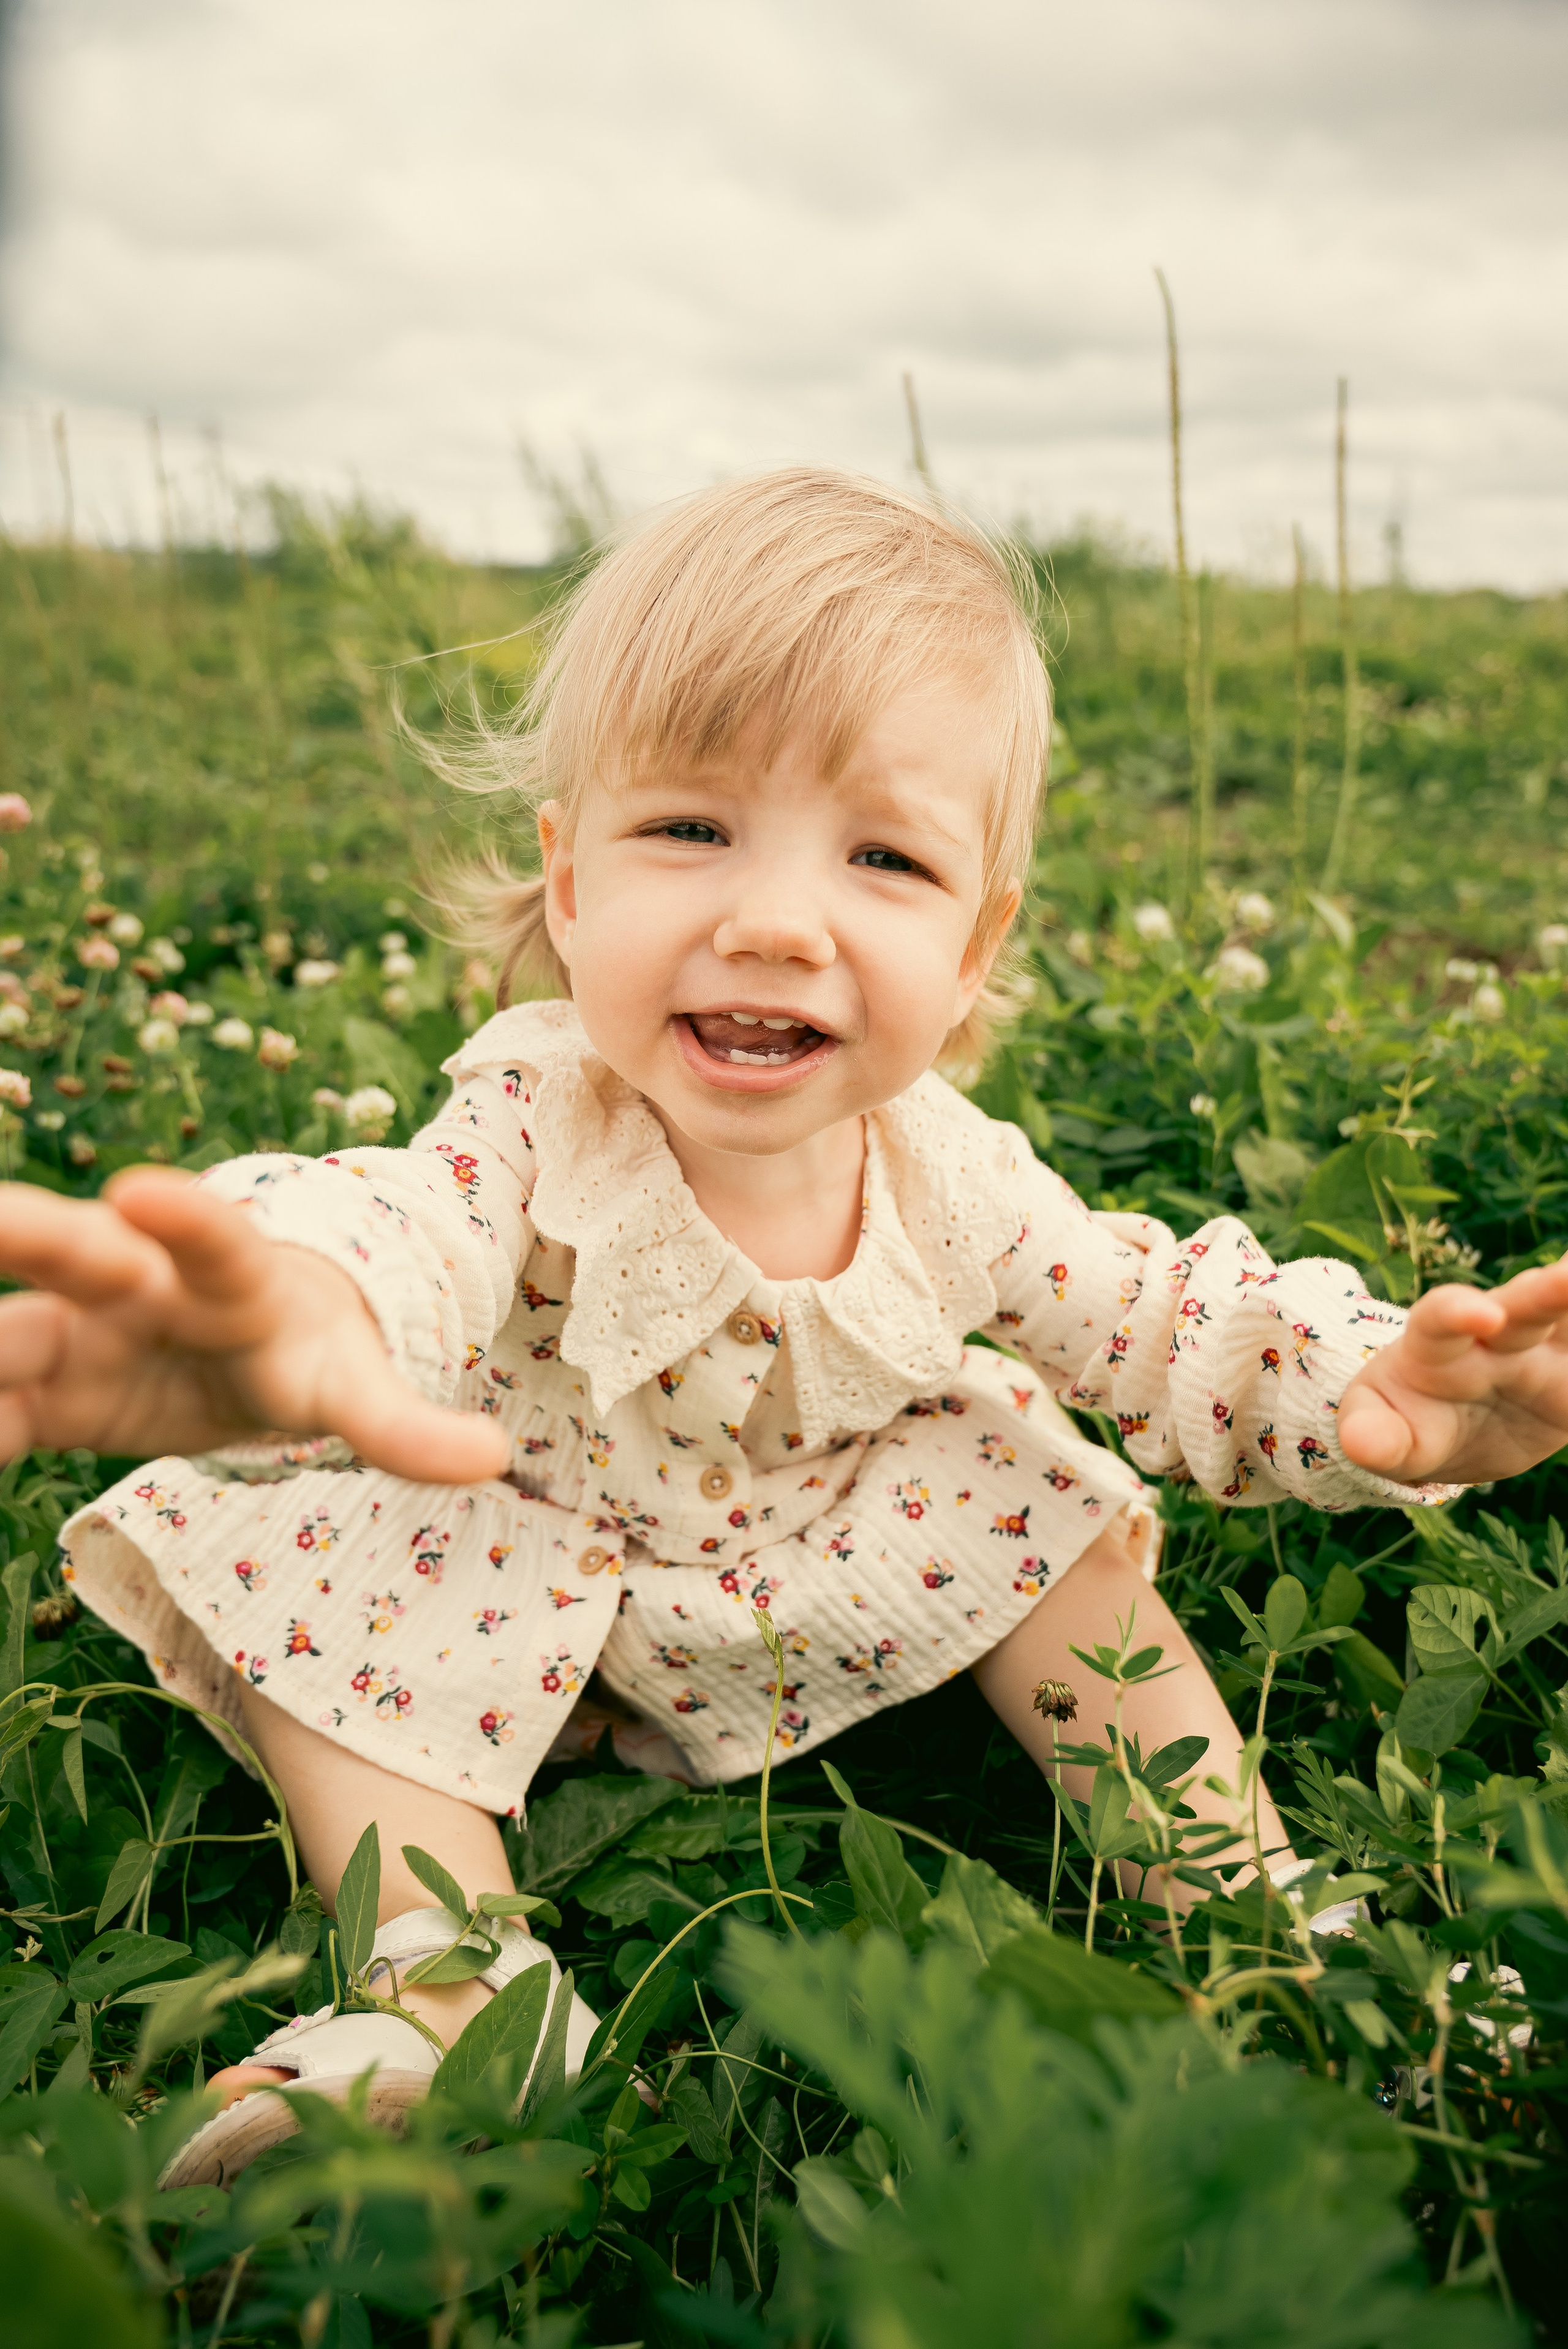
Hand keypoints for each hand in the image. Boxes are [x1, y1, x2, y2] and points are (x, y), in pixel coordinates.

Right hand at [0, 1170, 508, 1482]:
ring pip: (7, 1332)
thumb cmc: (306, 1353)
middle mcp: (134, 1284)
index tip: (142, 1190)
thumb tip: (498, 1459)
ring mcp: (72, 1328)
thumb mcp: (353, 1393)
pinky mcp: (35, 1384)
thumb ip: (406, 1430)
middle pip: (72, 1251)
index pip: (210, 1238)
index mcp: (228, 1277)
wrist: (249, 1339)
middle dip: (32, 1234)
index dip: (183, 1218)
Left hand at [1337, 1259, 1567, 1485]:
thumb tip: (1361, 1443)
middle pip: (1528, 1305)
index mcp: (1438, 1346)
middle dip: (1552, 1289)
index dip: (1460, 1312)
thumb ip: (1373, 1436)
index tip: (1483, 1315)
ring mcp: (1549, 1352)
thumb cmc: (1406, 1419)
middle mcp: (1500, 1337)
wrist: (1449, 1427)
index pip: (1442, 1319)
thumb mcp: (1382, 1433)